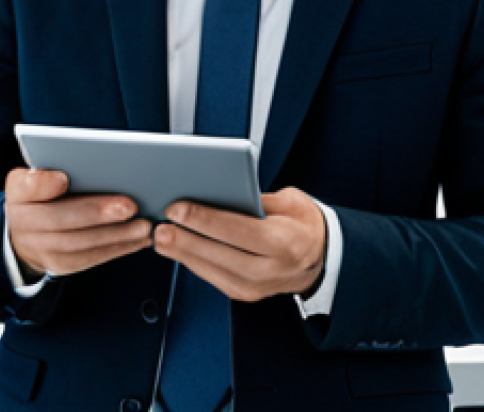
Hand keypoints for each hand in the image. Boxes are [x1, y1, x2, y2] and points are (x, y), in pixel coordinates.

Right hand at [4, 168, 152, 278]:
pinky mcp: (59, 265)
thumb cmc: (40, 194)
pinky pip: (89, 258)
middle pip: (60, 220)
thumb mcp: (36, 176)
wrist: (24, 231)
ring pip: (79, 244)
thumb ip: (48, 173)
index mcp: (18, 192)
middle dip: (97, 213)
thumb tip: (66, 178)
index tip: (64, 178)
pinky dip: (116, 248)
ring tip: (143, 226)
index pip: (28, 186)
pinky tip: (138, 239)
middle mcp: (23, 223)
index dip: (44, 184)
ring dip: (115, 235)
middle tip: (130, 206)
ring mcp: (40, 249)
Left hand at [152, 187, 326, 301]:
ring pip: (214, 271)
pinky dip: (194, 264)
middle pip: (222, 255)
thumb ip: (257, 198)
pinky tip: (177, 250)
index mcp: (284, 241)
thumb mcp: (290, 201)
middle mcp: (271, 270)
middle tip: (160, 226)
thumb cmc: (304, 224)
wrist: (322, 258)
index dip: (205, 220)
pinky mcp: (247, 294)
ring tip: (160, 237)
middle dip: (186, 240)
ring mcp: (259, 287)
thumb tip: (219, 190)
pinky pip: (215, 279)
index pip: (239, 230)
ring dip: (184, 254)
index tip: (179, 208)